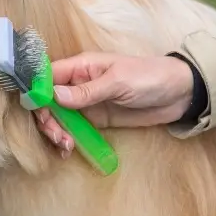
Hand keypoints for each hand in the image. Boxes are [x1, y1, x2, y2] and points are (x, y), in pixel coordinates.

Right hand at [33, 52, 193, 156]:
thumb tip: (54, 95)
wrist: (179, 94)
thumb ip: (87, 91)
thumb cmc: (149, 78)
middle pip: (48, 100)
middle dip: (47, 119)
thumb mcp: (119, 82)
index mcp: (81, 66)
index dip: (37, 92)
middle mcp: (78, 84)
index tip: (37, 110)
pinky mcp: (96, 120)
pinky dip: (68, 139)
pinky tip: (70, 149)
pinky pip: (74, 129)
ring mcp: (86, 103)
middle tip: (59, 137)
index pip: (47, 76)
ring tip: (67, 146)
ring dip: (56, 132)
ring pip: (58, 117)